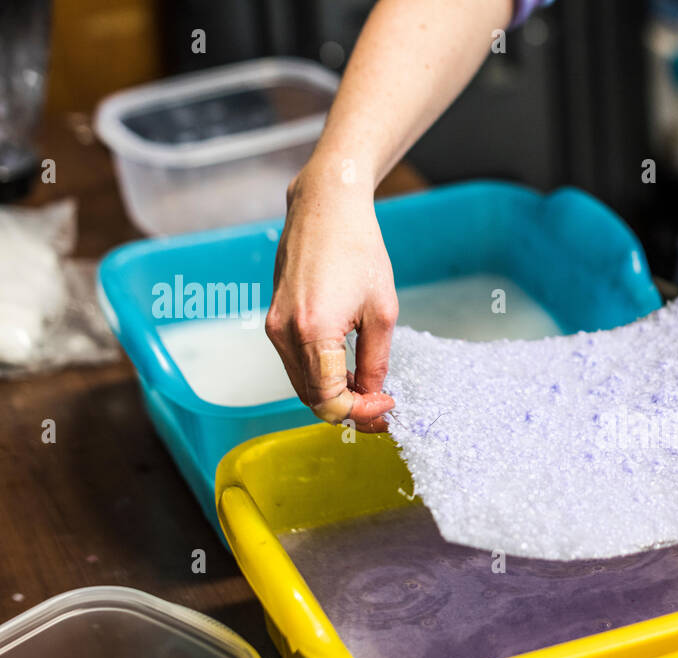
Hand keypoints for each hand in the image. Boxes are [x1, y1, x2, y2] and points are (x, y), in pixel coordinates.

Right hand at [265, 158, 397, 432]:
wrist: (325, 207)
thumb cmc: (358, 250)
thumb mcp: (382, 311)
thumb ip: (375, 361)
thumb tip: (372, 394)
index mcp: (313, 331)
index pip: (329, 399)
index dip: (360, 412)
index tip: (386, 404)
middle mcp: (284, 333)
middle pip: (311, 398)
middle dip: (348, 410)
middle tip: (381, 407)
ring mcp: (274, 326)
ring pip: (301, 384)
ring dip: (333, 395)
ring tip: (368, 390)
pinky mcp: (273, 319)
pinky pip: (295, 364)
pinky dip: (320, 376)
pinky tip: (346, 370)